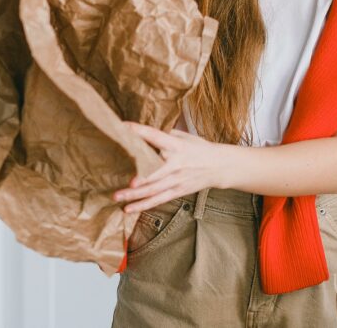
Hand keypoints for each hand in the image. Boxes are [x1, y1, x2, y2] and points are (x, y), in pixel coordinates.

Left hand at [112, 121, 226, 213]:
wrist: (219, 166)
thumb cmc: (198, 148)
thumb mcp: (184, 137)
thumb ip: (163, 135)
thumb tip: (140, 132)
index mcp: (176, 145)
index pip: (156, 136)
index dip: (140, 131)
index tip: (123, 127)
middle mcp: (176, 164)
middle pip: (155, 171)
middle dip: (140, 178)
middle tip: (126, 181)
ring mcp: (176, 180)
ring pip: (153, 190)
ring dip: (134, 195)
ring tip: (117, 197)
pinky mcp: (177, 191)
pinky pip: (158, 200)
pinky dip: (143, 205)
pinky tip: (129, 209)